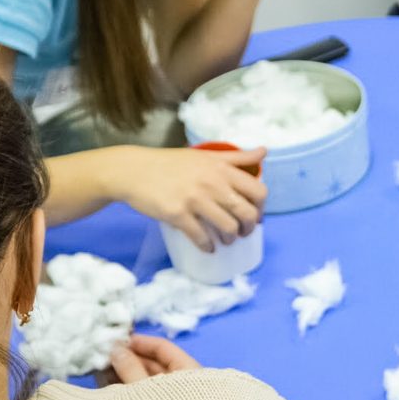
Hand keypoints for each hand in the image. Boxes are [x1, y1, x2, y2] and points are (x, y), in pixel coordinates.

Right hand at [104, 333, 201, 383]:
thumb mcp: (144, 389)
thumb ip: (130, 368)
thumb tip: (116, 347)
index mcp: (189, 372)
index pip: (163, 347)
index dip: (140, 342)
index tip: (116, 340)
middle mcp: (184, 383)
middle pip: (156, 364)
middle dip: (129, 359)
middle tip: (104, 356)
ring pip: (148, 381)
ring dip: (126, 374)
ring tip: (101, 371)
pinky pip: (146, 396)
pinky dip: (129, 390)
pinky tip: (109, 388)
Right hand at [114, 145, 266, 249]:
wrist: (134, 171)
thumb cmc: (171, 164)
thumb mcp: (206, 156)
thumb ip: (236, 157)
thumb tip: (264, 151)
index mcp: (222, 168)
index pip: (257, 191)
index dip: (261, 207)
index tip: (255, 214)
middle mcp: (212, 183)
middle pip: (247, 213)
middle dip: (249, 227)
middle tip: (243, 232)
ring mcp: (195, 199)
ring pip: (227, 227)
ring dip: (230, 239)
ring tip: (226, 240)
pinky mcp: (178, 214)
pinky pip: (201, 237)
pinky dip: (208, 246)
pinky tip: (208, 248)